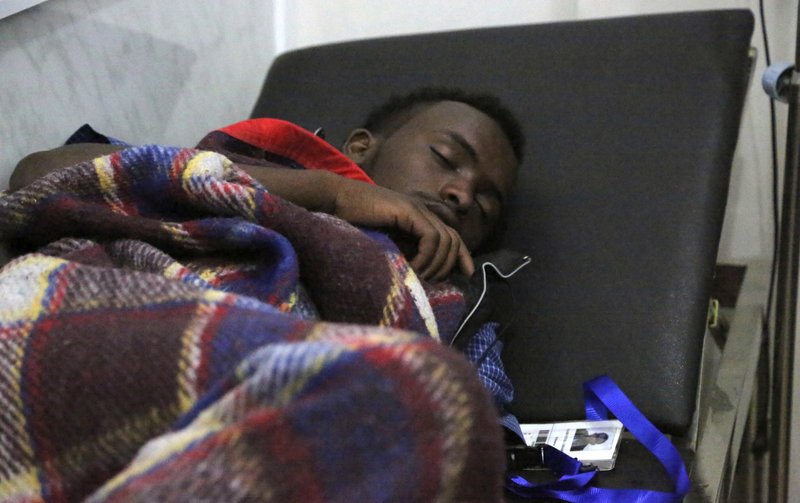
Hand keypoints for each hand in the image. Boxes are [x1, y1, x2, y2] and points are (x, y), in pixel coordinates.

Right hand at [328, 175, 473, 280]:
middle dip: (449, 265)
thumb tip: (419, 272)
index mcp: (418, 218)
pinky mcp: (408, 211)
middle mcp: (422, 212)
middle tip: (431, 280)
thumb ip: (403, 249)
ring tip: (419, 274)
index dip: (463, 255)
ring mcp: (416, 209)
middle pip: (454, 240)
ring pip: (445, 241)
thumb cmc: (352, 222)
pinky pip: (431, 238)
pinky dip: (427, 256)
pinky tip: (413, 265)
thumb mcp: (385, 241)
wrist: (335, 201)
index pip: (452, 236)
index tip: (467, 275)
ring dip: (436, 264)